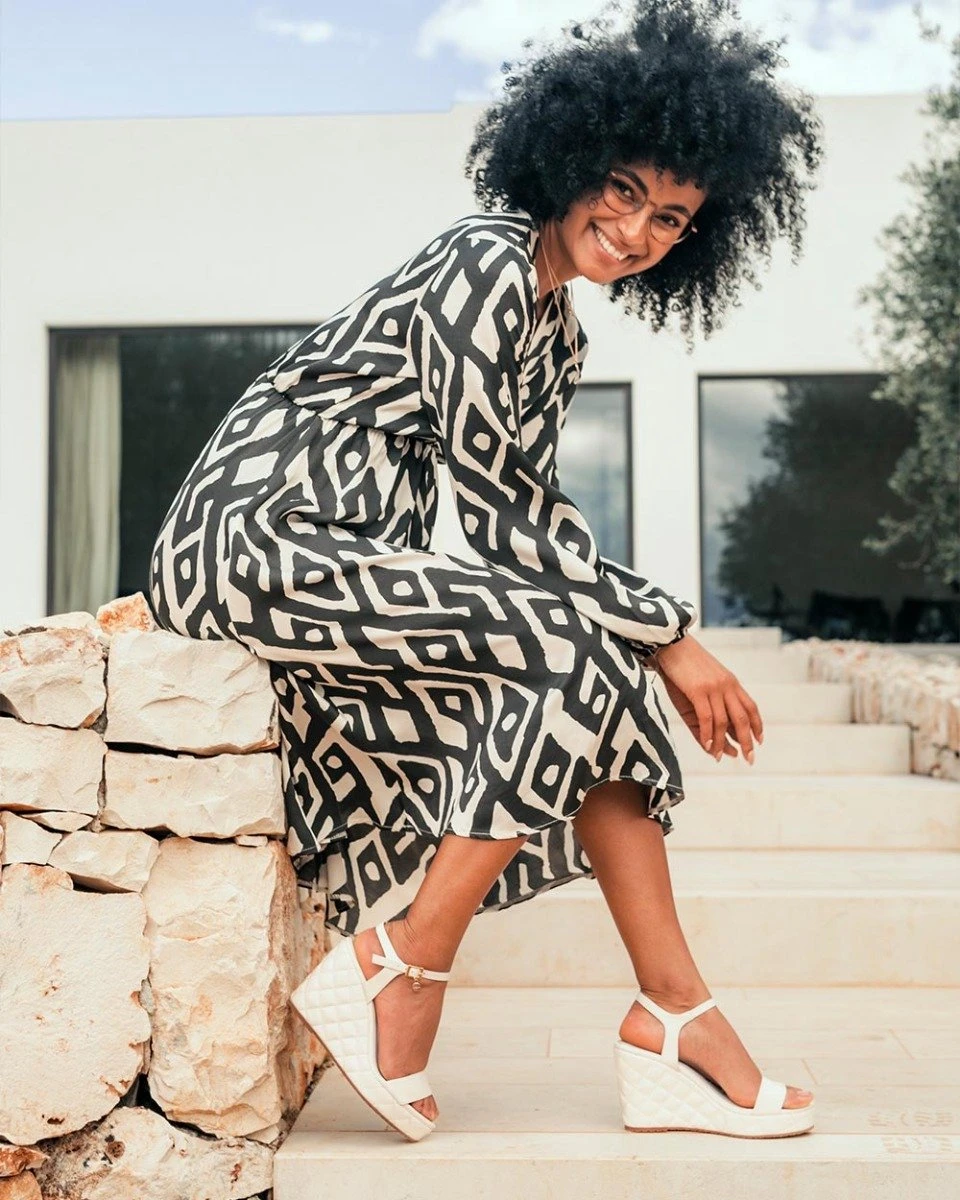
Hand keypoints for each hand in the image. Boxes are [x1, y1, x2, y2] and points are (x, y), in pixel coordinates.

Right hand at [648, 635, 762, 762]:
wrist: (670, 644)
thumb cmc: (684, 665)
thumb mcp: (704, 683)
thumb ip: (713, 704)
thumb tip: (718, 729)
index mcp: (731, 682)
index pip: (750, 707)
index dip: (757, 725)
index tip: (759, 741)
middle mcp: (727, 685)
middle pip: (742, 718)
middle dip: (746, 741)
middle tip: (749, 758)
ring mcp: (713, 688)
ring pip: (723, 721)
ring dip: (722, 743)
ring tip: (720, 757)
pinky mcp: (698, 690)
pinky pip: (707, 717)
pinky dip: (708, 734)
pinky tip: (707, 746)